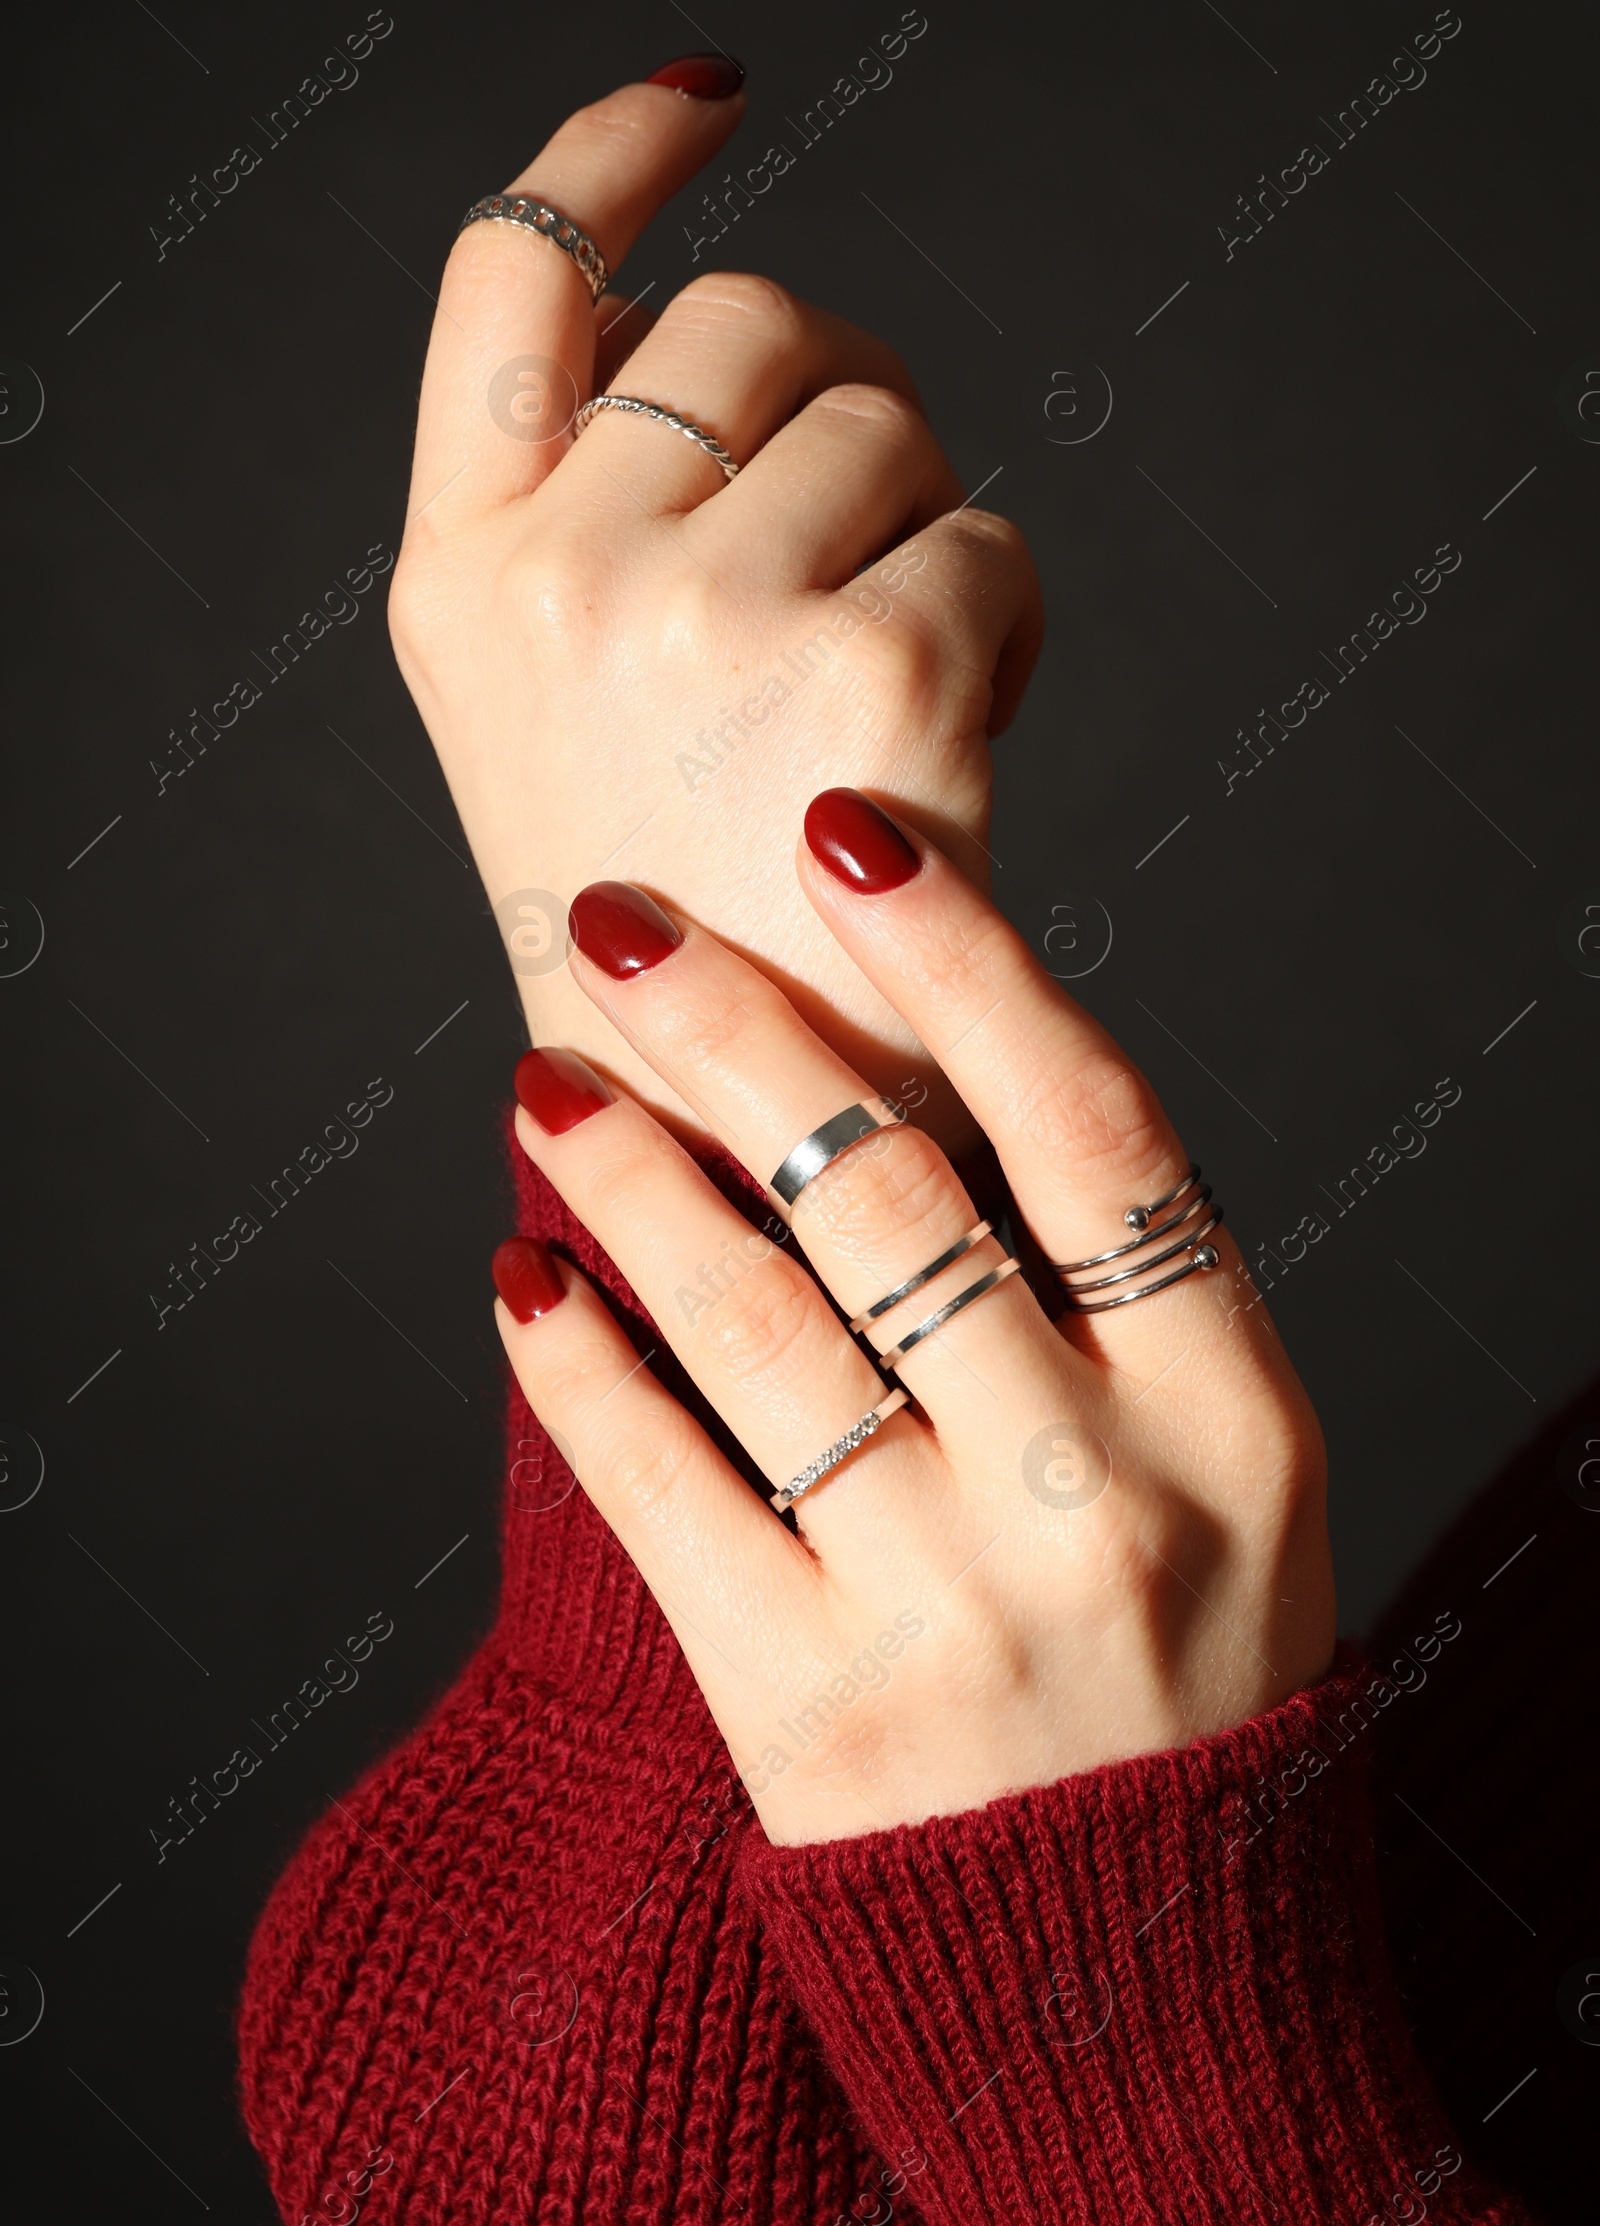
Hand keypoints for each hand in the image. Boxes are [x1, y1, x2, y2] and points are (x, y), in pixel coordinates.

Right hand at [388, 66, 1041, 1153]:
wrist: (737, 1133)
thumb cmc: (668, 927)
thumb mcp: (546, 715)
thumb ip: (591, 529)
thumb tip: (746, 365)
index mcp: (461, 580)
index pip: (512, 279)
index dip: (611, 161)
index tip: (705, 108)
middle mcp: (562, 574)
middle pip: (751, 323)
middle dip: (837, 400)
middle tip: (857, 535)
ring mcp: (706, 615)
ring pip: (885, 422)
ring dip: (919, 525)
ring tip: (879, 690)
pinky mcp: (869, 672)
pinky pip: (986, 540)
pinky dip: (1001, 624)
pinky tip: (947, 738)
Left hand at [491, 793, 1335, 1844]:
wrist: (1150, 1995)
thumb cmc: (1188, 1696)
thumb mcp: (1239, 1489)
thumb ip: (1128, 1308)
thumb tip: (941, 1082)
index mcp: (1235, 1410)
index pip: (1093, 1122)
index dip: (965, 956)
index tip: (845, 835)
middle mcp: (1098, 1488)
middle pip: (893, 1188)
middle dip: (738, 1024)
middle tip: (618, 922)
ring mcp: (949, 1604)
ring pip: (755, 1318)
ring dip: (632, 1171)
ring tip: (547, 1077)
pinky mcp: (808, 1710)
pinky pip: (661, 1490)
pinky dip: (578, 1367)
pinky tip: (526, 1278)